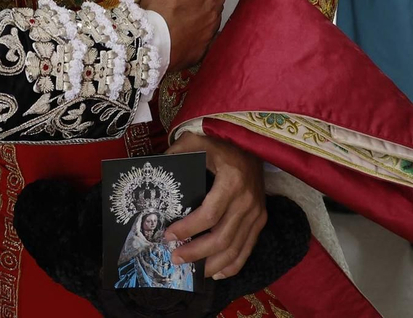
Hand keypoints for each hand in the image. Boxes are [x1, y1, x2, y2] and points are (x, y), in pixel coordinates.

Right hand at [140, 0, 224, 71]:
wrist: (154, 43)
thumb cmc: (163, 5)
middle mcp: (214, 15)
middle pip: (217, 1)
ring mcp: (208, 35)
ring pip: (212, 21)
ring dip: (204, 16)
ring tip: (188, 14)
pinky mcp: (199, 52)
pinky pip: (203, 41)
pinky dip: (198, 36)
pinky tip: (187, 35)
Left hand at [164, 132, 266, 279]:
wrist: (253, 142)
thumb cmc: (221, 142)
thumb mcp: (197, 140)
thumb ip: (176, 153)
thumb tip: (151, 172)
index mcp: (232, 180)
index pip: (209, 214)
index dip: (188, 229)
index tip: (168, 236)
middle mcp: (247, 201)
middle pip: (222, 237)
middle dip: (196, 252)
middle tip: (175, 258)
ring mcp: (257, 213)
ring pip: (235, 249)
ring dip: (211, 264)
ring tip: (191, 269)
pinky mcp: (261, 220)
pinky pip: (247, 249)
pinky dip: (232, 265)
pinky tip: (215, 272)